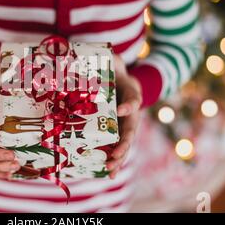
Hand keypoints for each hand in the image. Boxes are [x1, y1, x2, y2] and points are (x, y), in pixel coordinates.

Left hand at [106, 55, 141, 178]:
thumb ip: (109, 59)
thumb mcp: (113, 63)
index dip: (128, 106)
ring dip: (116, 158)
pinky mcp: (110, 131)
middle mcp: (127, 114)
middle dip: (122, 146)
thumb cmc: (113, 71)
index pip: (133, 101)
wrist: (114, 79)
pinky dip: (108, 159)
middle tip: (114, 157)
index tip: (122, 109)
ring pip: (122, 144)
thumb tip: (92, 52)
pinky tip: (102, 172)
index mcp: (130, 96)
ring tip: (109, 171)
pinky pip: (111, 146)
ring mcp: (120, 125)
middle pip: (129, 132)